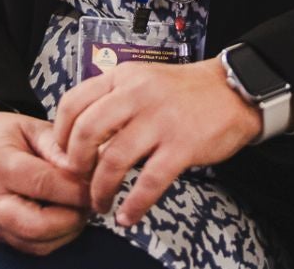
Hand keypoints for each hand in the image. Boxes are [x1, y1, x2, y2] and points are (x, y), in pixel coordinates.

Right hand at [0, 111, 92, 255]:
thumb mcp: (31, 127)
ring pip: (35, 243)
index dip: (76, 189)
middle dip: (72, 218)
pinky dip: (53, 238)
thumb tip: (84, 171)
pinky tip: (62, 218)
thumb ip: (57, 147)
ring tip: (78, 209)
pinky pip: (29, 247)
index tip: (95, 185)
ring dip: (66, 231)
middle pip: (36, 225)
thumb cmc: (3, 134)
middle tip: (89, 202)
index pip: (43, 184)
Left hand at [47, 58, 260, 227]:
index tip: (61, 155)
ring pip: (114, 160)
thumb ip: (113, 102)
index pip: (73, 103)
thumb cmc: (184, 92)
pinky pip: (149, 182)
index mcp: (123, 78)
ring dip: (100, 190)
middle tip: (78, 181)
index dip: (59, 135)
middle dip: (75, 164)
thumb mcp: (142, 81)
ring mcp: (160, 120)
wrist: (233, 91)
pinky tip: (128, 215)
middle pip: (86, 131)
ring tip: (100, 204)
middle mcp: (137, 95)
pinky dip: (134, 205)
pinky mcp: (182, 145)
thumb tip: (80, 138)